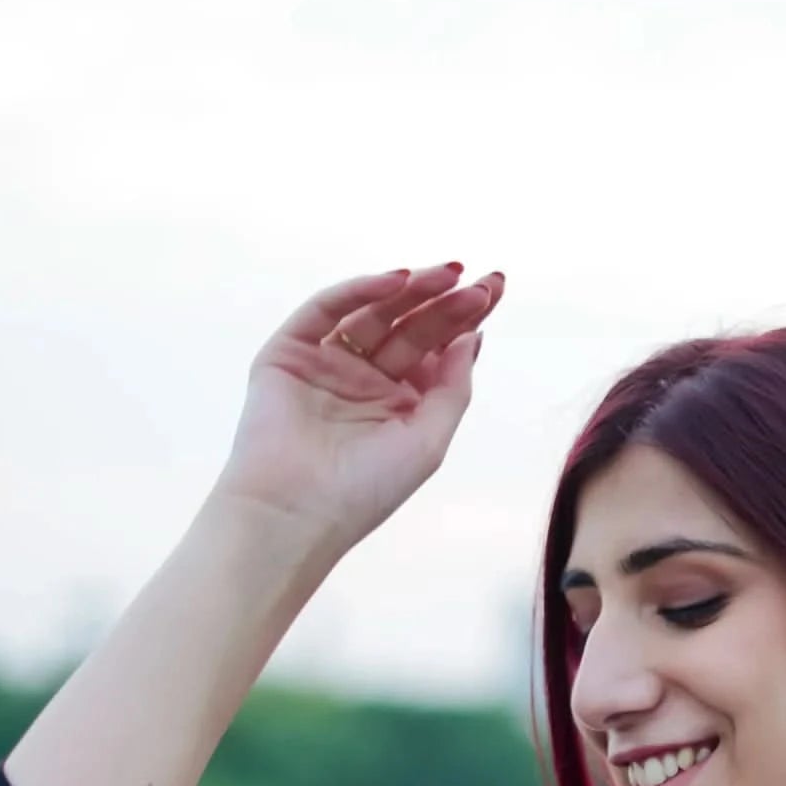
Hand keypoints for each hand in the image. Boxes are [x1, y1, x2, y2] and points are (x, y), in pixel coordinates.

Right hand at [214, 261, 504, 552]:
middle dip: (447, 301)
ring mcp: (328, 362)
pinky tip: (398, 282)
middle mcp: (365, 379)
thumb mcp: (428, 441)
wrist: (295, 511)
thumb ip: (453, 388)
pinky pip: (326, 309)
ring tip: (450, 273)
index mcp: (399, 403)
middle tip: (482, 280)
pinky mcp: (289, 352)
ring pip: (374, 312)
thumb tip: (473, 336)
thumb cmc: (365, 491)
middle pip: (412, 326)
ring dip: (413, 289)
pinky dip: (360, 290)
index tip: (495, 288)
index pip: (437, 350)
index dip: (466, 319)